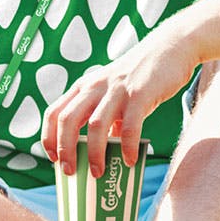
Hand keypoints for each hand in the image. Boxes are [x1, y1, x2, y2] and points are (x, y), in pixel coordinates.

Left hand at [42, 31, 196, 176]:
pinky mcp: (140, 94)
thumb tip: (106, 148)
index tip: (52, 158)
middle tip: (69, 171)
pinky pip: (129, 125)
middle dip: (65, 149)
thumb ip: (106, 116)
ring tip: (98, 172)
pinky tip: (129, 160)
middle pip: (68, 120)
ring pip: (95, 125)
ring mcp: (116, 90)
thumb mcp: (114, 93)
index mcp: (83, 87)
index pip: (54, 112)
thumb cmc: (140, 76)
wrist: (170, 47)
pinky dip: (127, 146)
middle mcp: (94, 87)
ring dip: (94, 152)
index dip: (48, 136)